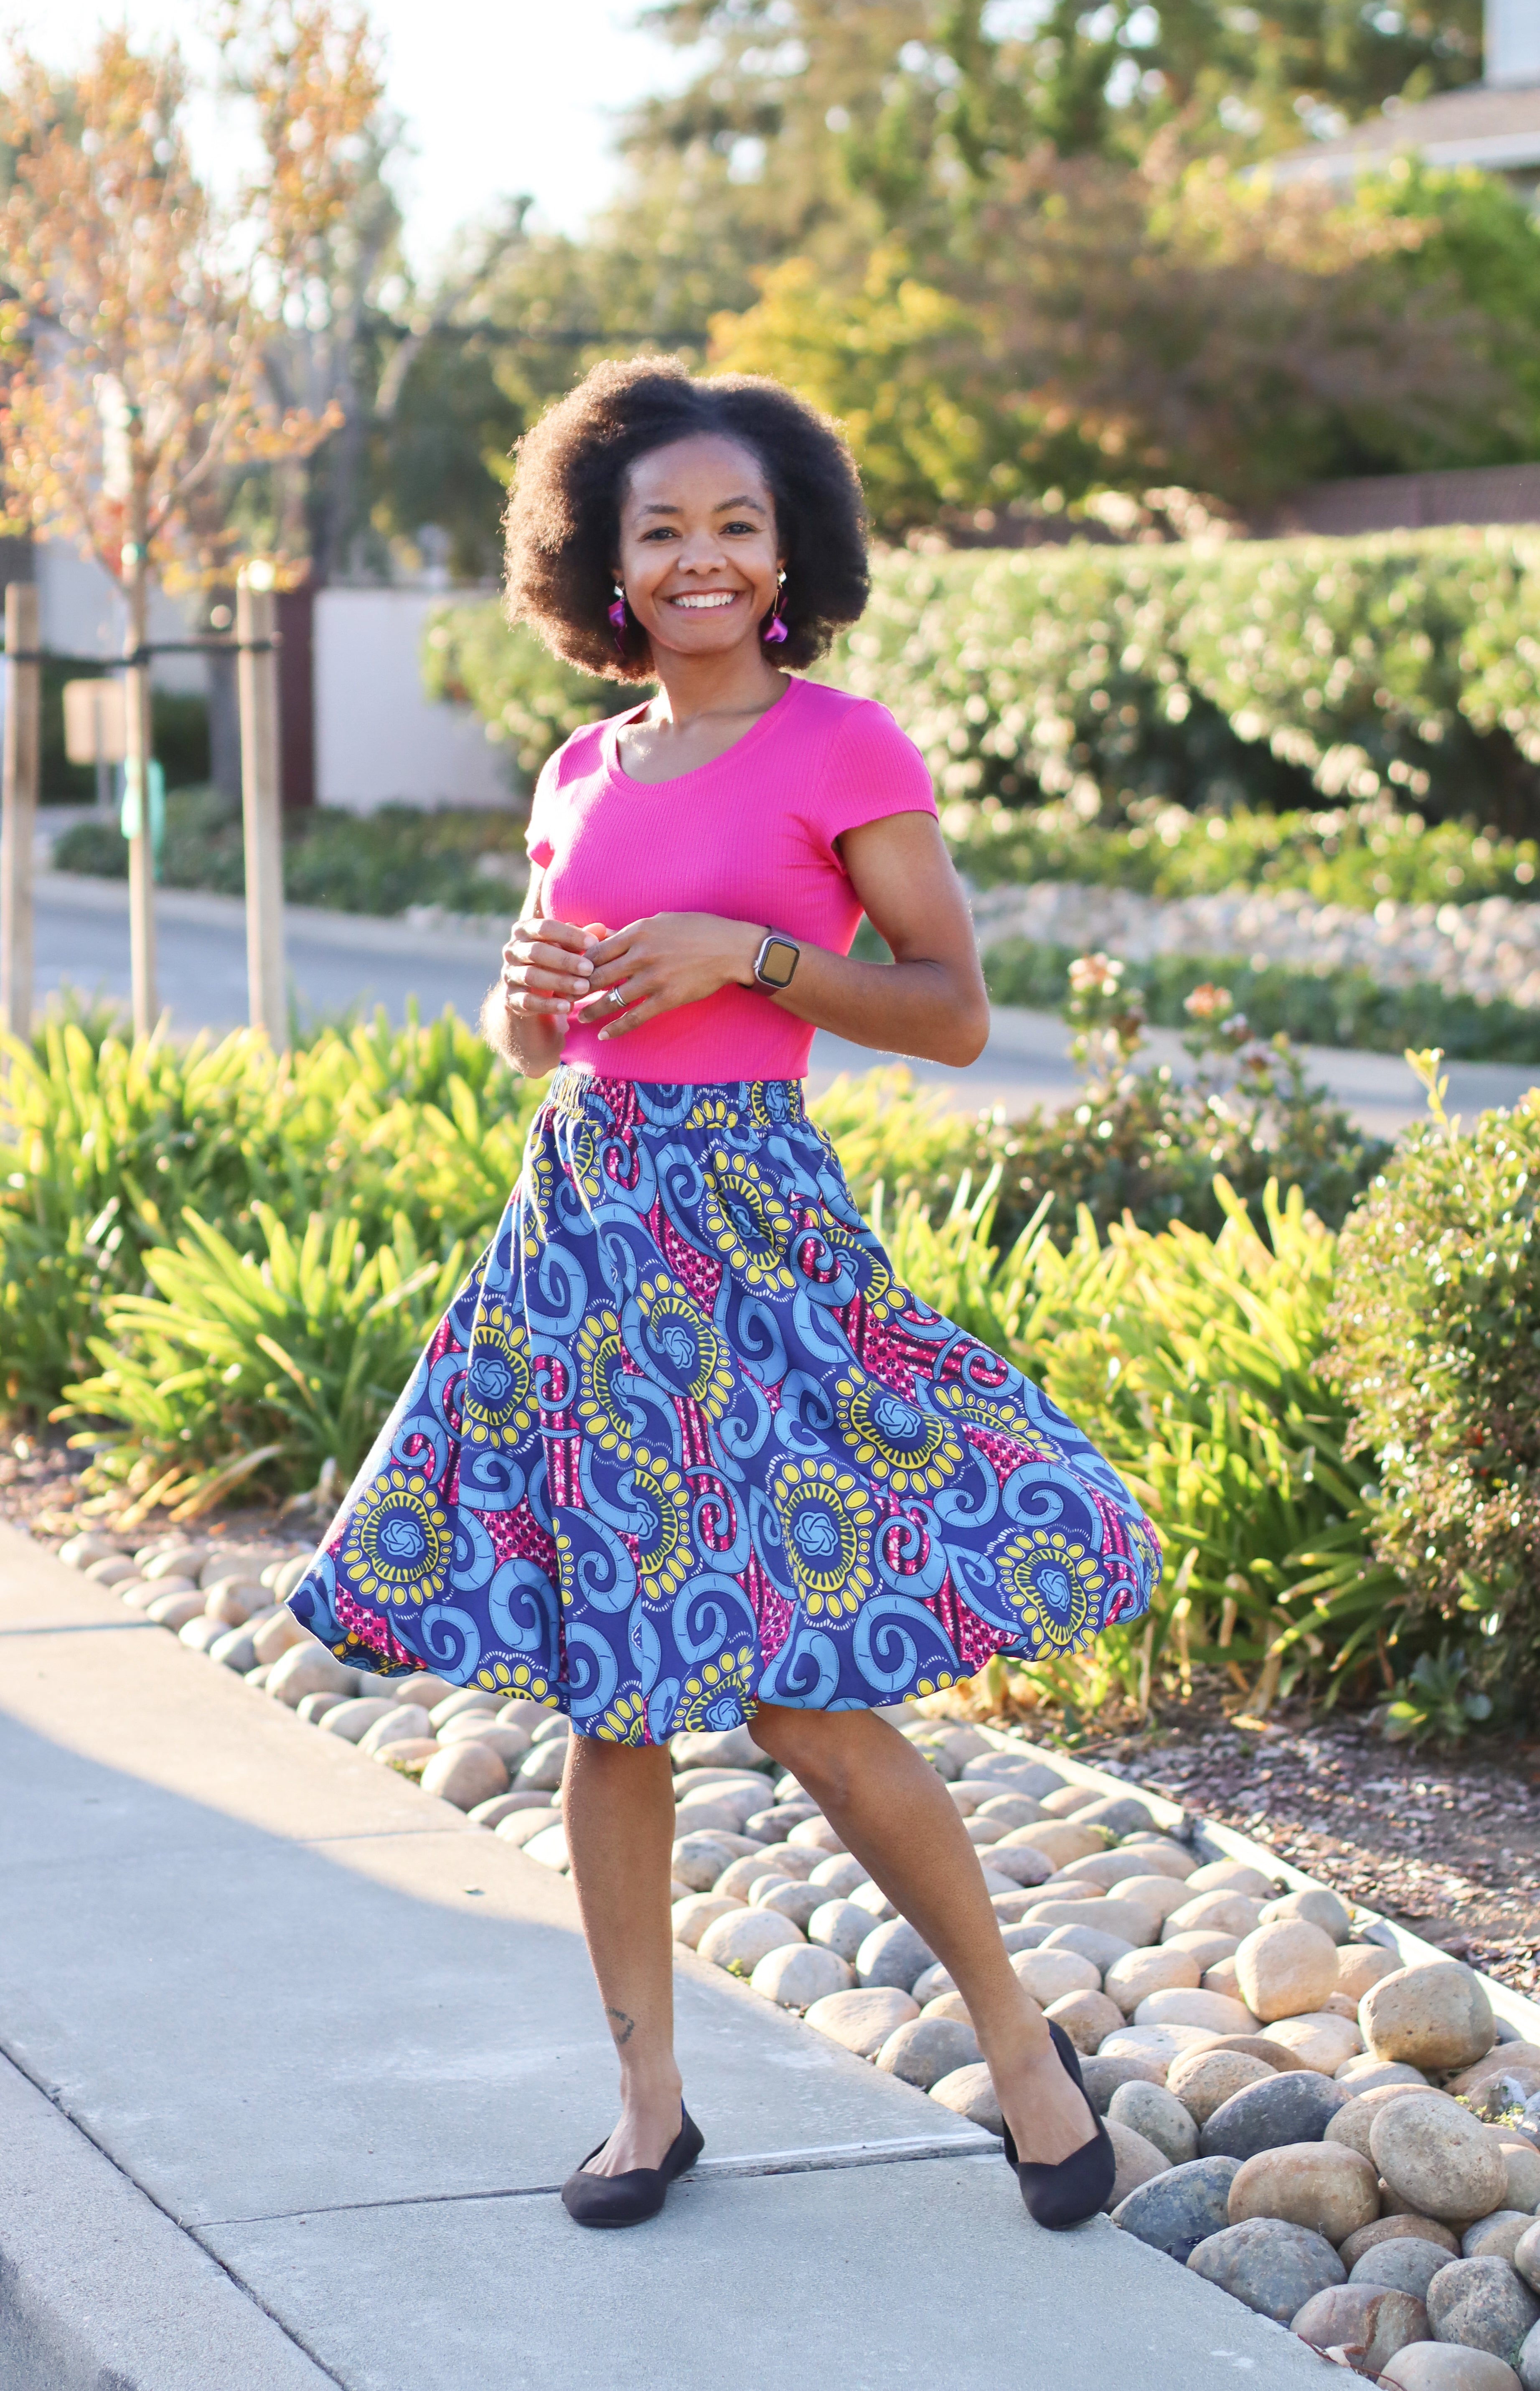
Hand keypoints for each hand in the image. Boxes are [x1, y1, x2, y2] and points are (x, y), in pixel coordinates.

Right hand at [499, 916, 602, 1023]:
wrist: (531, 991)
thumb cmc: (555, 960)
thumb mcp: (567, 947)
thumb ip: (581, 939)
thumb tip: (601, 929)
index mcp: (524, 930)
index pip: (545, 927)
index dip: (569, 934)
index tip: (593, 942)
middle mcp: (512, 950)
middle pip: (536, 951)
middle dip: (565, 960)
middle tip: (589, 968)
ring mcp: (509, 974)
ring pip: (531, 976)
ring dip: (559, 982)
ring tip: (583, 987)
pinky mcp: (510, 998)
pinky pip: (527, 1001)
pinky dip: (548, 1005)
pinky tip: (568, 1007)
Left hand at [576, 912, 760, 1039]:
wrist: (731, 948)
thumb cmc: (698, 929)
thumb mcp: (662, 921)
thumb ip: (633, 932)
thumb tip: (606, 937)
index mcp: (638, 932)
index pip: (596, 950)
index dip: (579, 963)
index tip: (569, 972)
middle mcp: (641, 954)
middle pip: (598, 974)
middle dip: (578, 988)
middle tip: (564, 997)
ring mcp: (654, 978)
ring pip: (612, 998)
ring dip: (592, 1010)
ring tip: (580, 1017)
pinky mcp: (667, 998)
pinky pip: (635, 1017)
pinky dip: (617, 1028)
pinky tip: (604, 1035)